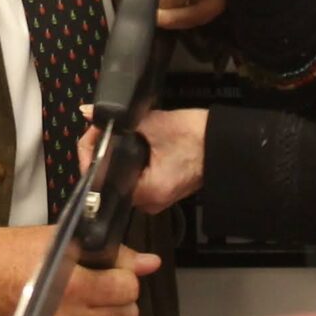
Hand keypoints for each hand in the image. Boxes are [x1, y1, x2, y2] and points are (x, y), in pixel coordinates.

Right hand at [0, 225, 160, 315]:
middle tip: (106, 281)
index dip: (125, 274)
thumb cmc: (7, 252)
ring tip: (95, 298)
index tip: (113, 266)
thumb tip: (148, 261)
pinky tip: (82, 314)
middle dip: (122, 297)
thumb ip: (108, 251)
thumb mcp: (59, 240)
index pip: (127, 289)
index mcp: (73, 287)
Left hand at [79, 109, 206, 215]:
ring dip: (114, 154)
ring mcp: (155, 198)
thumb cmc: (197, 138)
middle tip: (99, 127)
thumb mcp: (155, 124)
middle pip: (108, 177)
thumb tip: (88, 112)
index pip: (100, 178)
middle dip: (101, 151)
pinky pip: (135, 176)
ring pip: (121, 176)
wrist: (227, 144)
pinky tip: (126, 142)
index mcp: (145, 193)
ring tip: (110, 131)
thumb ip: (120, 120)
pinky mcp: (161, 189)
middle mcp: (148, 202)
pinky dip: (129, 159)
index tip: (93, 131)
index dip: (91, 152)